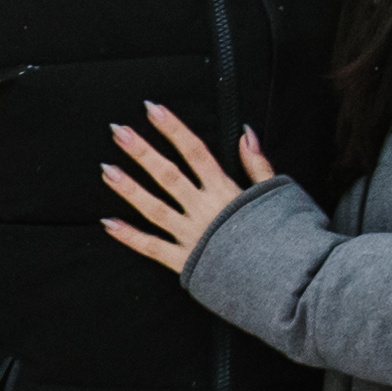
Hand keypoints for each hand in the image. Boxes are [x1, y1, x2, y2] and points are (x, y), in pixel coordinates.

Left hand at [97, 103, 277, 276]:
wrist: (285, 281)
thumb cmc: (283, 237)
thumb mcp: (275, 194)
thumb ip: (258, 163)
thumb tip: (246, 132)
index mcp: (225, 192)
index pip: (195, 152)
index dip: (173, 129)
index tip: (152, 109)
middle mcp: (204, 211)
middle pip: (168, 175)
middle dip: (142, 152)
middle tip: (118, 131)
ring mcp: (191, 236)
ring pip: (154, 209)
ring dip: (129, 188)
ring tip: (106, 168)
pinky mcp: (185, 262)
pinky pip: (152, 248)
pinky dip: (129, 237)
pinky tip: (107, 223)